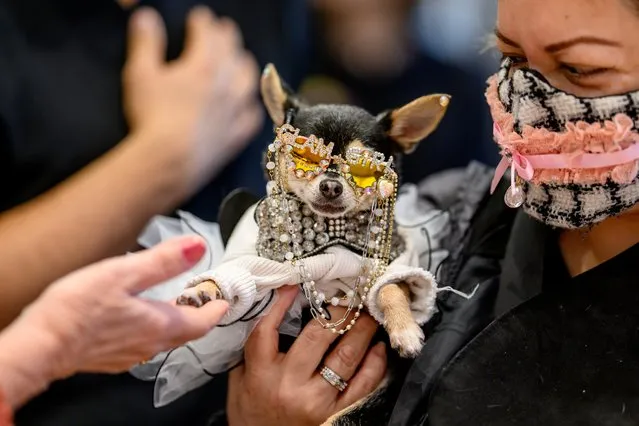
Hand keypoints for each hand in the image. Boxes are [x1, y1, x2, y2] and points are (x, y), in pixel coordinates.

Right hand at [8, 236, 228, 379]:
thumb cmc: (77, 311)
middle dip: (197, 313)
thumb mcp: (124, 274)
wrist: (39, 347)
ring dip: (174, 320)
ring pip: (164, 337)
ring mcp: (130, 355)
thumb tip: (197, 246)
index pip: (204, 322)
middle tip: (200, 294)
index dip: (217, 308)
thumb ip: (163, 261)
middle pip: (186, 331)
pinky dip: (150, 327)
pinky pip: (142, 342)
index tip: (224, 297)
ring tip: (172, 300)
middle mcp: (150, 345)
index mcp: (161, 325)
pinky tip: (137, 315)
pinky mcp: (110, 358)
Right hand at [123, 6, 262, 194]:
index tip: (200, 16)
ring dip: (246, 65)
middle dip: (227, 37)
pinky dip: (252, 105)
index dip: (204, 22)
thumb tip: (146, 16)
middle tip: (224, 30)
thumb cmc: (152, 117)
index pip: (208, 34)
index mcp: (203, 65)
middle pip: (233, 53)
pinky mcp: (238, 135)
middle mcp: (226, 84)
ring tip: (243, 59)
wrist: (171, 161)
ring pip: (249, 81)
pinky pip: (253, 116)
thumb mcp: (140, 74)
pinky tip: (250, 104)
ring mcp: (235, 111)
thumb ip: (146, 43)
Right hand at [227, 287, 386, 425]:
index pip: (269, 329)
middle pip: (319, 336)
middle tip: (351, 296)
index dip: (282, 303)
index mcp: (261, 373)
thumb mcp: (240, 380)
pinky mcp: (336, 414)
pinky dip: (374, 364)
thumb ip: (254, 348)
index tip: (295, 284)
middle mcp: (290, 385)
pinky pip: (362, 385)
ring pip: (346, 357)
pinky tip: (378, 348)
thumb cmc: (251, 414)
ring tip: (370, 314)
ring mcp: (316, 401)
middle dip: (339, 311)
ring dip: (362, 330)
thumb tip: (275, 308)